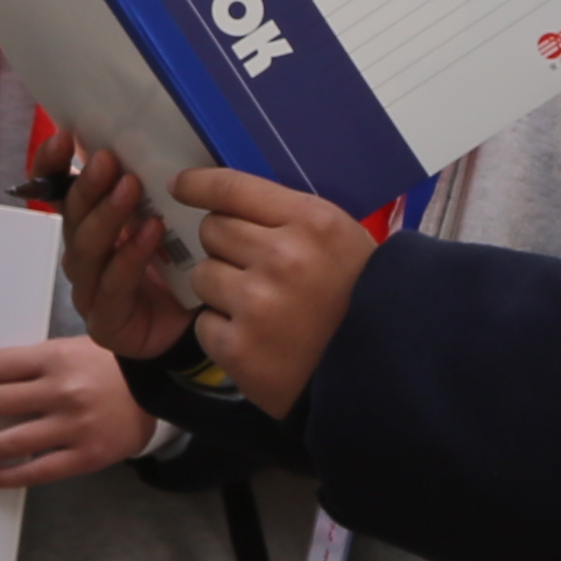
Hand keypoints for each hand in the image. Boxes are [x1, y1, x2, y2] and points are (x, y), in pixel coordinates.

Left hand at [0, 334, 156, 487]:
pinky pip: (36, 471)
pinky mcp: (85, 456)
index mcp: (52, 358)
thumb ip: (29, 364)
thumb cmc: (106, 365)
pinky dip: (4, 476)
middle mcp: (60, 391)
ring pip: (8, 441)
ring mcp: (73, 426)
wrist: (158, 386)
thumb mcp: (68, 349)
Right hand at [60, 143, 195, 361]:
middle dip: (86, 187)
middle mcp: (83, 254)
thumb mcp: (164, 216)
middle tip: (107, 160)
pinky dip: (131, 256)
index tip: (62, 137)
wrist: (193, 326)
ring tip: (131, 187)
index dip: (51, 165)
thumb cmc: (177, 266)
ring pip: (87, 250)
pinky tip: (151, 231)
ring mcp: (89, 290)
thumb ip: (149, 187)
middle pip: (72, 217)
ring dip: (107, 216)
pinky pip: (113, 285)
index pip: (57, 191)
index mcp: (89, 224)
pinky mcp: (105, 321)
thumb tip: (153, 137)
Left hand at [172, 167, 376, 414]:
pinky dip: (223, 332)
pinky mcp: (239, 348)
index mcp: (312, 222)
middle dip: (225, 246)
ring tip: (259, 308)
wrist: (380, 376)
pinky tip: (257, 341)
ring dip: (221, 289)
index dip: (200, 184)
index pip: (235, 188)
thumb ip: (289, 218)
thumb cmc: (362, 300)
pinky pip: (204, 324)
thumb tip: (226, 200)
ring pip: (202, 275)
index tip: (181, 185)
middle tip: (253, 269)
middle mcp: (282, 257)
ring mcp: (257, 304)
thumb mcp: (340, 240)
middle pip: (212, 230)